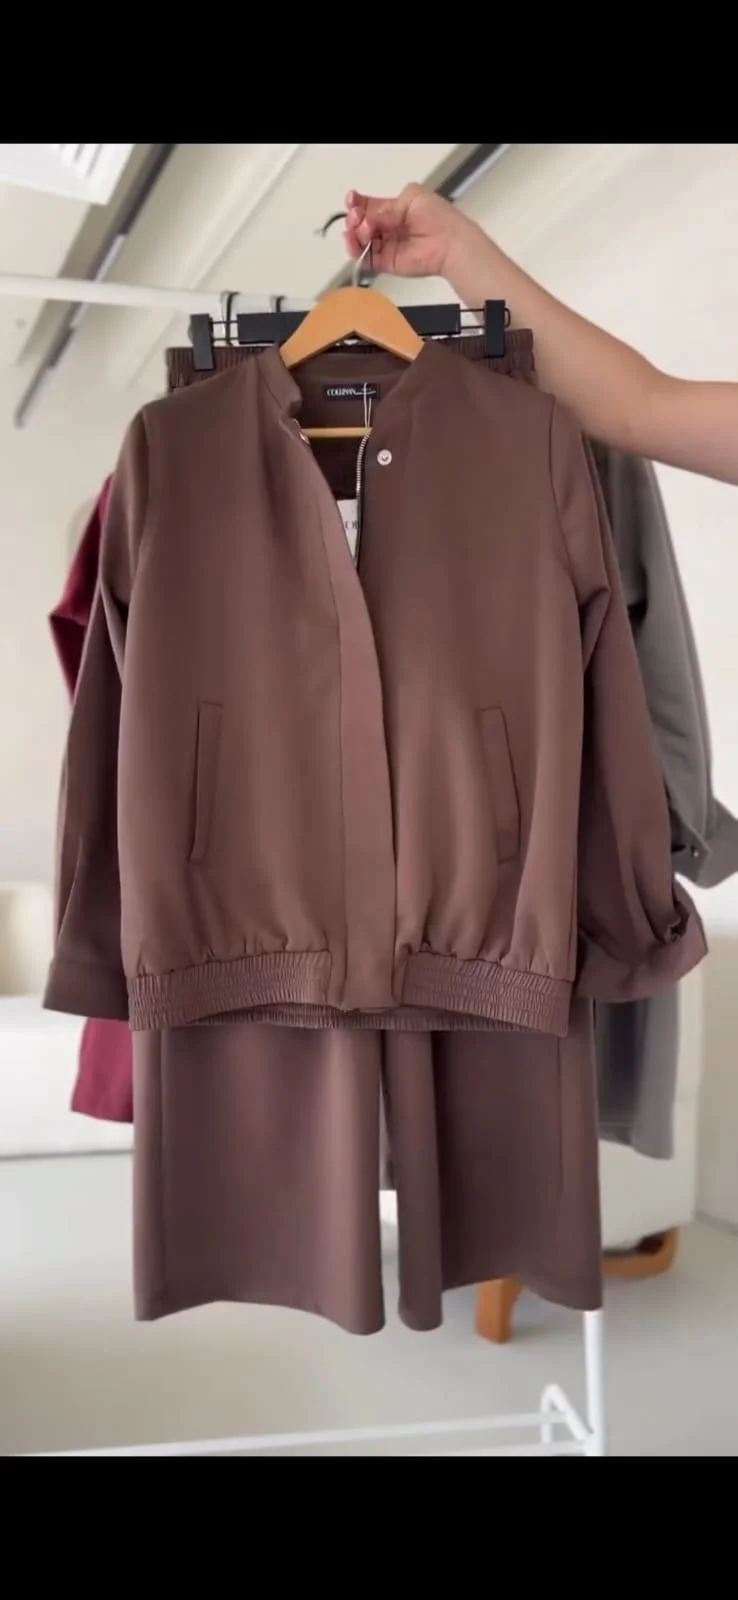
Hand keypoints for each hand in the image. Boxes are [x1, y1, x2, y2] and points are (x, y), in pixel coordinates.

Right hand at [343, 183, 468, 278]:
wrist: (449, 242)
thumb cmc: (436, 215)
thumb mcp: (411, 198)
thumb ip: (386, 207)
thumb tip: (368, 218)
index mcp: (392, 208)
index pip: (368, 205)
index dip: (356, 202)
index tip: (351, 200)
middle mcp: (386, 227)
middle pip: (359, 222)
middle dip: (354, 217)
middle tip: (357, 216)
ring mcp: (385, 246)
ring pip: (359, 241)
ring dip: (353, 233)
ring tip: (360, 229)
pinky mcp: (385, 263)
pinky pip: (364, 258)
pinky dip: (355, 250)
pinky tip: (354, 241)